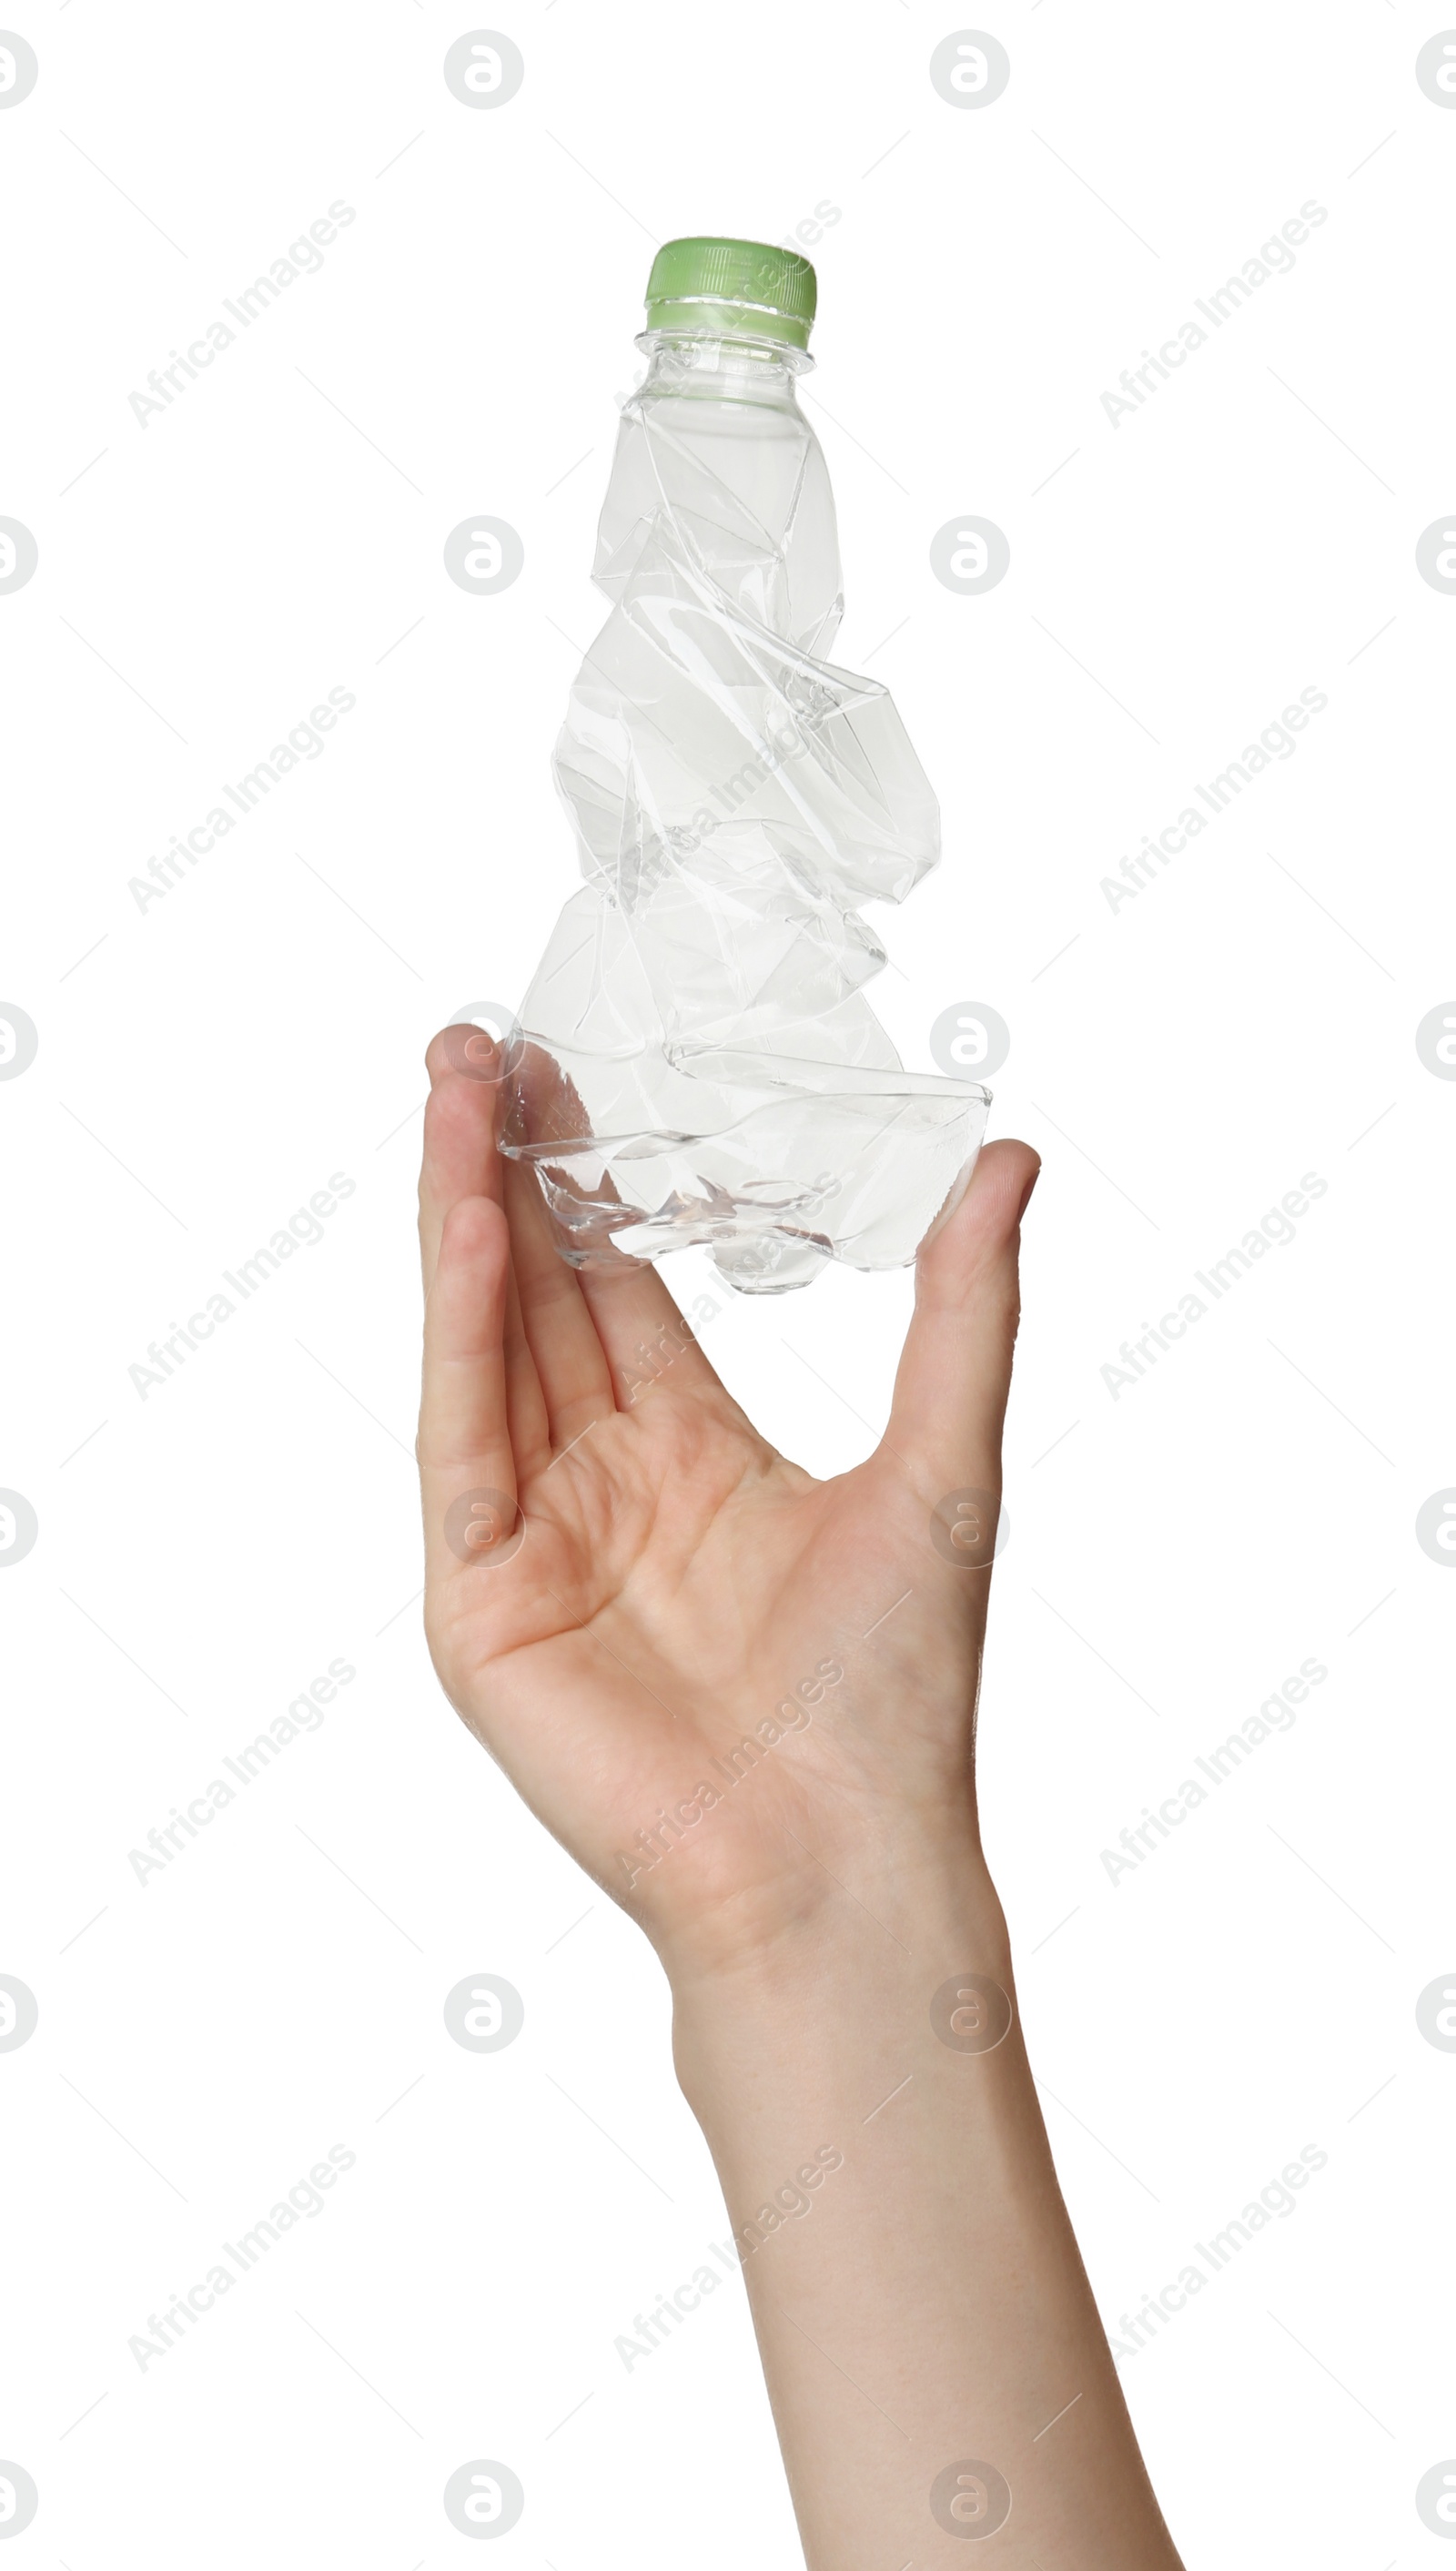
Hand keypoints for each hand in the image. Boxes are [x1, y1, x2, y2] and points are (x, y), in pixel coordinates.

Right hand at [416, 1027, 1038, 1986]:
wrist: (842, 1863)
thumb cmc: (896, 1694)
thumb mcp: (941, 1462)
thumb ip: (962, 1308)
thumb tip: (1007, 1158)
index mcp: (691, 1454)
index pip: (620, 1287)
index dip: (597, 1177)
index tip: (574, 1065)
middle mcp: (600, 1481)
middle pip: (539, 1292)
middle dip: (510, 1167)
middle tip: (486, 1039)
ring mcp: (530, 1538)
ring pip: (485, 1342)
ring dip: (466, 1214)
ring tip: (457, 1085)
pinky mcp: (479, 1599)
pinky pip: (462, 1436)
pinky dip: (460, 1327)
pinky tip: (467, 1226)